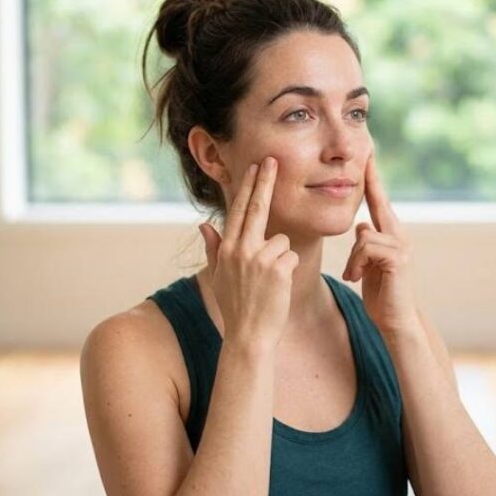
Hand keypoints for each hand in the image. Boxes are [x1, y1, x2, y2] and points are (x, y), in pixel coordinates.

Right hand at [199, 157, 298, 351]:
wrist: (248, 335)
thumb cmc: (235, 307)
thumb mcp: (219, 276)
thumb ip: (213, 248)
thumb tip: (204, 224)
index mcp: (226, 249)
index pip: (238, 210)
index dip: (247, 187)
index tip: (254, 167)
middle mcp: (240, 249)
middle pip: (257, 208)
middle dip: (265, 181)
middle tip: (272, 160)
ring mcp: (259, 258)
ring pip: (282, 240)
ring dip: (281, 257)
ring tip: (270, 282)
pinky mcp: (278, 268)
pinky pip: (291, 255)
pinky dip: (289, 269)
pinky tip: (278, 287)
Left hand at [343, 153, 419, 333]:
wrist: (396, 321)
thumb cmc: (382, 296)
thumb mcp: (369, 266)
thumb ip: (367, 245)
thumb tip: (362, 227)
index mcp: (391, 236)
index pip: (379, 203)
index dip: (373, 181)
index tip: (368, 157)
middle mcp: (400, 236)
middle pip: (380, 202)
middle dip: (371, 180)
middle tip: (366, 155)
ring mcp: (401, 246)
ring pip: (363, 236)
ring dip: (353, 258)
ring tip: (353, 275)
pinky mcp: (398, 259)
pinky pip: (365, 248)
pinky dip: (355, 264)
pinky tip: (355, 279)